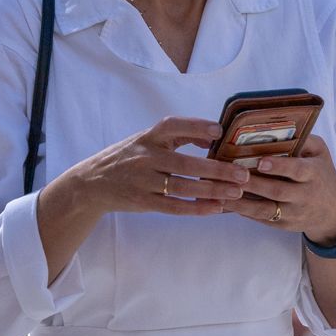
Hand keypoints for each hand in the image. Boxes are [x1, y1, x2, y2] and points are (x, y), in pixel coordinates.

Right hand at [64, 116, 249, 216]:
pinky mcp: (142, 202)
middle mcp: (145, 157)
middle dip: (217, 170)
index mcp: (148, 137)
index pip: (173, 126)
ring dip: (212, 191)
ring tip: (236, 193)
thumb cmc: (130, 157)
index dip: (196, 127)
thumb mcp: (147, 140)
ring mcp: (143, 181)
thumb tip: (213, 137)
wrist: (93, 182)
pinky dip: (196, 208)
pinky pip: (173, 207)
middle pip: (185, 163)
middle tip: (243, 175)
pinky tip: (215, 208)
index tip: (219, 131)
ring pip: (182, 188)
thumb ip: (177, 137)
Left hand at [222, 136, 335, 244]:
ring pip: (264, 210)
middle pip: (276, 191)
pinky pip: (260, 219)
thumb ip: (304, 140)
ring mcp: (293, 213)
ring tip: (220, 191)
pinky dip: (242, 212)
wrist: (334, 212)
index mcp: (313, 174)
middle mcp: (304, 195)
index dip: (279, 166)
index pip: (297, 170)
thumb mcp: (320, 153)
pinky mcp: (283, 225)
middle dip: (253, 183)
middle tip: (230, 173)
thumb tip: (277, 128)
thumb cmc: (322, 174)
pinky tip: (225, 203)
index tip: (261, 161)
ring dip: (241, 202)